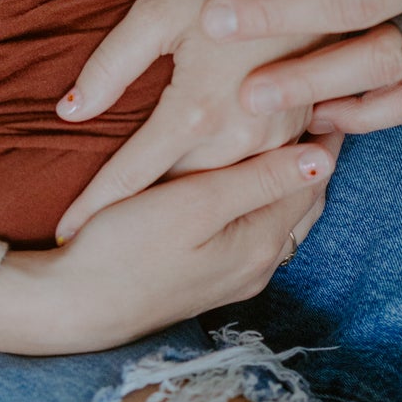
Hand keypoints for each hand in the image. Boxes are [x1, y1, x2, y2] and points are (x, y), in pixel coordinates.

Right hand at [0, 138, 338, 354]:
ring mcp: (235, 277)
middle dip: (315, 160)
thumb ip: (260, 180)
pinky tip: (250, 180)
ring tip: (293, 135)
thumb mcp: (195, 204)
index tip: (328, 94)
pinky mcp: (210, 278)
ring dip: (290, 181)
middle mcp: (259, 266)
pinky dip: (266, 200)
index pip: (312, 182)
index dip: (324, 137)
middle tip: (321, 108)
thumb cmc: (125, 248)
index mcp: (261, 243)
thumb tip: (323, 157)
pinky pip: (257, 231)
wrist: (72, 307)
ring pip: (282, 218)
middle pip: (303, 202)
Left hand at [53, 0, 353, 239]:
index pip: (131, 179)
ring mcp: (280, 136)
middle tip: (98, 243)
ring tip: (148, 237)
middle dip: (141, 219)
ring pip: (224, 192)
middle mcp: (242, 138)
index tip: (62, 235)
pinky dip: (235, 188)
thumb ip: (111, 66)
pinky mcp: (306, 124)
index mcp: (196, 112)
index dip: (93, 207)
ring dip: (189, 209)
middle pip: (180, 197)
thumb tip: (70, 113)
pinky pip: (263, 174)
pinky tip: (216, 200)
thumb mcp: (158, 9)